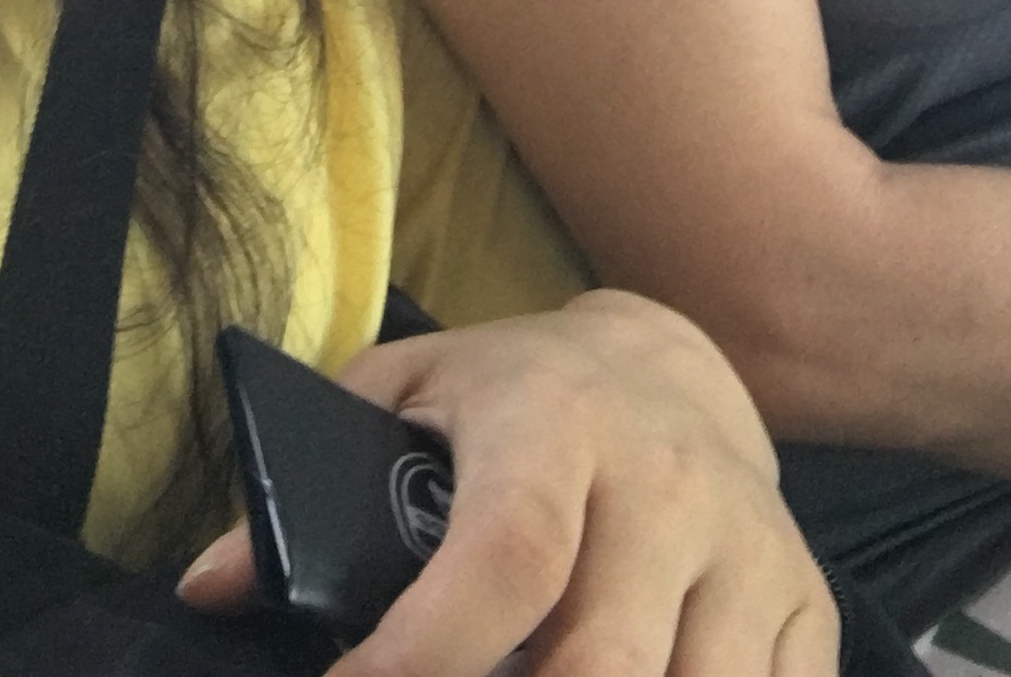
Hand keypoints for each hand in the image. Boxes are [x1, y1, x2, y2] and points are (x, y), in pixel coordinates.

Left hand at [178, 287, 838, 676]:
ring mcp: (752, 550)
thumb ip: (307, 484)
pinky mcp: (804, 609)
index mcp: (557, 422)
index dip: (428, 653)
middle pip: (604, 665)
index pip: (507, 556)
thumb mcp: (405, 396)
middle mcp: (668, 483)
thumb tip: (206, 588)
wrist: (672, 364)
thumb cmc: (515, 397)